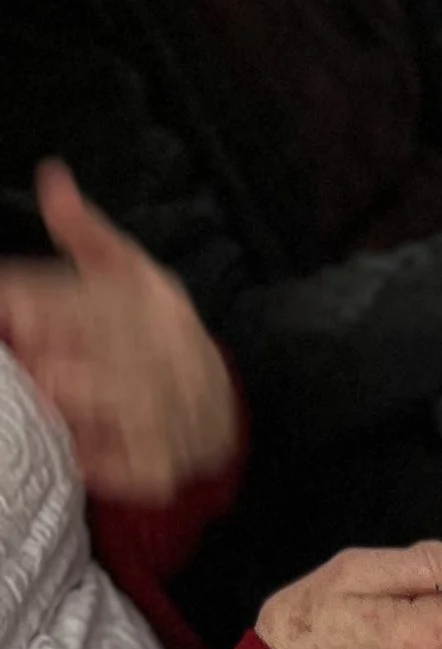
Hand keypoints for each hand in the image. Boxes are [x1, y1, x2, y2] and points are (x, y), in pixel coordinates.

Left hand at [0, 162, 240, 503]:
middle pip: (120, 357)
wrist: (215, 406)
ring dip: (86, 404)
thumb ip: (84, 232)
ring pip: (131, 411)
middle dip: (69, 352)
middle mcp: (173, 362)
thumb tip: (52, 179)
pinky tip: (77, 454)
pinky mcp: (167, 465)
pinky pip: (140, 469)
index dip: (58, 302)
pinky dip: (109, 465)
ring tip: (47, 390)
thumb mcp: (127, 271)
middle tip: (28, 351)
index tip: (11, 300)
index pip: (109, 301)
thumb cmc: (154, 330)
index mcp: (159, 307)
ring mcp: (175, 417)